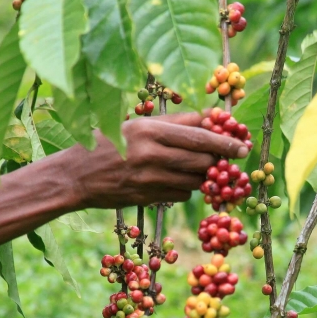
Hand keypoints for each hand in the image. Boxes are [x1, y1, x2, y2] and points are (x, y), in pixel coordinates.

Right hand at [61, 112, 249, 208]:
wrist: (74, 177)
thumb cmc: (105, 143)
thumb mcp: (135, 125)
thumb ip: (172, 123)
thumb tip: (209, 118)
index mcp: (149, 130)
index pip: (199, 135)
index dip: (225, 142)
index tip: (242, 145)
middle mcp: (151, 155)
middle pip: (203, 161)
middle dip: (221, 162)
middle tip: (231, 161)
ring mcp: (150, 180)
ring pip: (195, 181)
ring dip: (205, 177)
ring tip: (205, 170)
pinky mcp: (148, 198)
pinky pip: (181, 195)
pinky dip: (186, 189)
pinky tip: (176, 182)